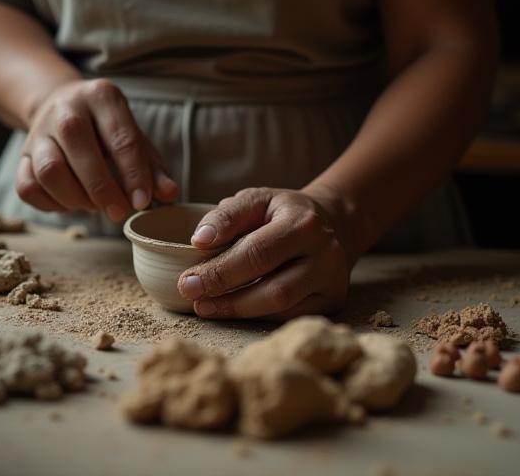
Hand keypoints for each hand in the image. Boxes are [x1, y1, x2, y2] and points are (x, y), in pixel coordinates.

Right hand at [15, 79, 178, 220]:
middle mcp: (66, 109)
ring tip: (94, 206)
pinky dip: (51, 204)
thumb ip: (154, 169)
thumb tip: (170, 196)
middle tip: (119, 213)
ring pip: (49, 171)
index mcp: (102, 97)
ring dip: (74, 198)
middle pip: (79, 150)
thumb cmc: (109, 129)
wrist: (62, 106)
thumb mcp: (136, 140)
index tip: (142, 203)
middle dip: (102, 190)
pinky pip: (28, 187)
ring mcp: (38, 131)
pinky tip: (70, 204)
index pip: (121, 139)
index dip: (134, 175)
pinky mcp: (21, 155)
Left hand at [177, 188, 354, 320]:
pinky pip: (290, 317)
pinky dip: (258, 317)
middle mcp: (326, 254)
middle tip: (193, 299)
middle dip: (228, 298)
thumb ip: (226, 216)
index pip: (258, 253)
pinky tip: (234, 310)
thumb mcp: (255, 200)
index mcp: (305, 223)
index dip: (220, 272)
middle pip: (274, 288)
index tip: (186, 282)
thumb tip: (200, 240)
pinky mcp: (332, 301)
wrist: (330, 222)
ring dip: (239, 312)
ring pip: (283, 309)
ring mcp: (333, 281)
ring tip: (207, 307)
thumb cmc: (281, 212)